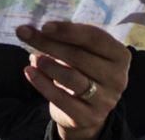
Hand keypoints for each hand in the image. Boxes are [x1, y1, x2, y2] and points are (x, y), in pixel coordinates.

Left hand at [15, 21, 129, 139]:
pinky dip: (42, 84)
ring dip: (48, 64)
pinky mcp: (89, 117)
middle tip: (24, 34)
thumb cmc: (83, 71)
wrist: (86, 110)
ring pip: (72, 78)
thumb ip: (68, 40)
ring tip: (33, 57)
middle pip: (79, 56)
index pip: (95, 38)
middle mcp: (118, 78)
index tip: (44, 25)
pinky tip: (29, 72)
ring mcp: (105, 100)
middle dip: (49, 43)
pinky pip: (61, 99)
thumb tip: (38, 29)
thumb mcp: (83, 53)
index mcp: (120, 55)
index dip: (68, 31)